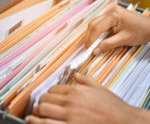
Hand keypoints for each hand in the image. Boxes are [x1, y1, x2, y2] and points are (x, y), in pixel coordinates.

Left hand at [25, 73, 149, 123]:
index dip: (49, 92)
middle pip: (46, 98)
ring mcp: (70, 116)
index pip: (54, 89)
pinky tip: (33, 122)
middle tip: (40, 104)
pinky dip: (38, 123)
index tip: (49, 95)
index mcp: (77, 91)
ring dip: (36, 112)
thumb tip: (76, 74)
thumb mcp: (99, 87)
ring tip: (34, 113)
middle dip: (41, 101)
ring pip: (44, 111)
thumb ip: (85, 79)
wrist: (123, 121)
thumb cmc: (112, 106)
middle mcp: (71, 102)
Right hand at [84, 5, 149, 54]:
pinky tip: (95, 39)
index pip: (97, 27)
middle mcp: (111, 12)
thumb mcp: (124, 39)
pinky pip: (100, 24)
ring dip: (91, 34)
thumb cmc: (142, 31)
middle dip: (89, 36)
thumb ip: (108, 45)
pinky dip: (96, 32)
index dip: (91, 39)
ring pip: (95, 23)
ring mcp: (111, 13)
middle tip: (87, 47)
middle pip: (93, 23)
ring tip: (89, 44)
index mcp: (114, 15)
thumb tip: (95, 50)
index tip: (88, 48)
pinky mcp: (112, 17)